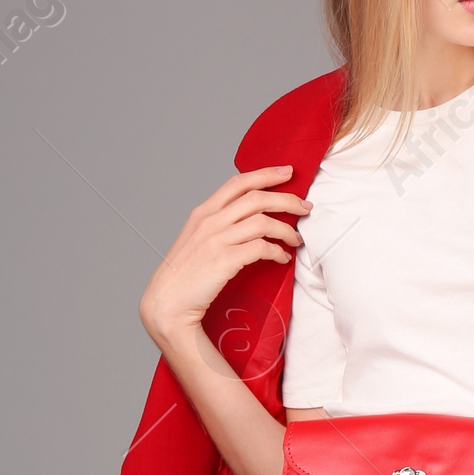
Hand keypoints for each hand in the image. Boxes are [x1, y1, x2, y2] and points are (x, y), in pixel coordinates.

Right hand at [140, 165, 307, 347]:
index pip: (238, 183)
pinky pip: (261, 247)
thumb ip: (218, 225)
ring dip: (286, 230)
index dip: (265, 174)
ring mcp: (216, 240)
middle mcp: (209, 221)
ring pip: (262, 221)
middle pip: (256, 198)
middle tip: (305, 207)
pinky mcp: (224, 260)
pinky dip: (277, 251)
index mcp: (203, 212)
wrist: (168, 302)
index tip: (287, 172)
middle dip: (287, 199)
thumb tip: (249, 218)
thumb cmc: (185, 275)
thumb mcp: (196, 240)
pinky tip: (282, 258)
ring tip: (296, 239)